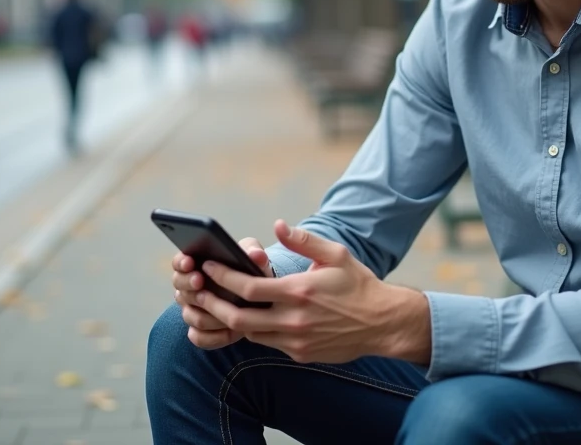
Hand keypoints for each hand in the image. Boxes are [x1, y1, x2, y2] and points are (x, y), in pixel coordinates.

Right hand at [172, 237, 273, 349]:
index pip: (179, 262)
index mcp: (196, 266)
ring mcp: (193, 312)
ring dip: (206, 313)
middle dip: (188, 283)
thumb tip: (257, 255)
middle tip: (199, 281)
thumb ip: (253, 251)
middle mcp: (189, 290)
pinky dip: (214, 336)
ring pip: (190, 315)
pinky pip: (199, 338)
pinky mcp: (201, 332)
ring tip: (226, 311)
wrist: (260, 300)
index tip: (190, 262)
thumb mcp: (254, 257)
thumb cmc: (250, 272)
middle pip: (179, 287)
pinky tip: (231, 331)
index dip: (181, 262)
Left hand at [192, 221, 430, 364]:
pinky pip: (268, 343)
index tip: (208, 267)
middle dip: (213, 305)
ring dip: (231, 319)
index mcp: (299, 291)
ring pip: (250, 333)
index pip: (248, 287)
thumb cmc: (358, 284)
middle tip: (197, 292)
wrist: (383, 324)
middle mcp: (294, 319)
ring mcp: (296, 340)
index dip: (222, 277)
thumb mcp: (335, 254)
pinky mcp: (300, 354)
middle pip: (238, 317)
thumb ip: (304, 240)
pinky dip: (254, 331)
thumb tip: (278, 226)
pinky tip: (247, 317)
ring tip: (215, 304)